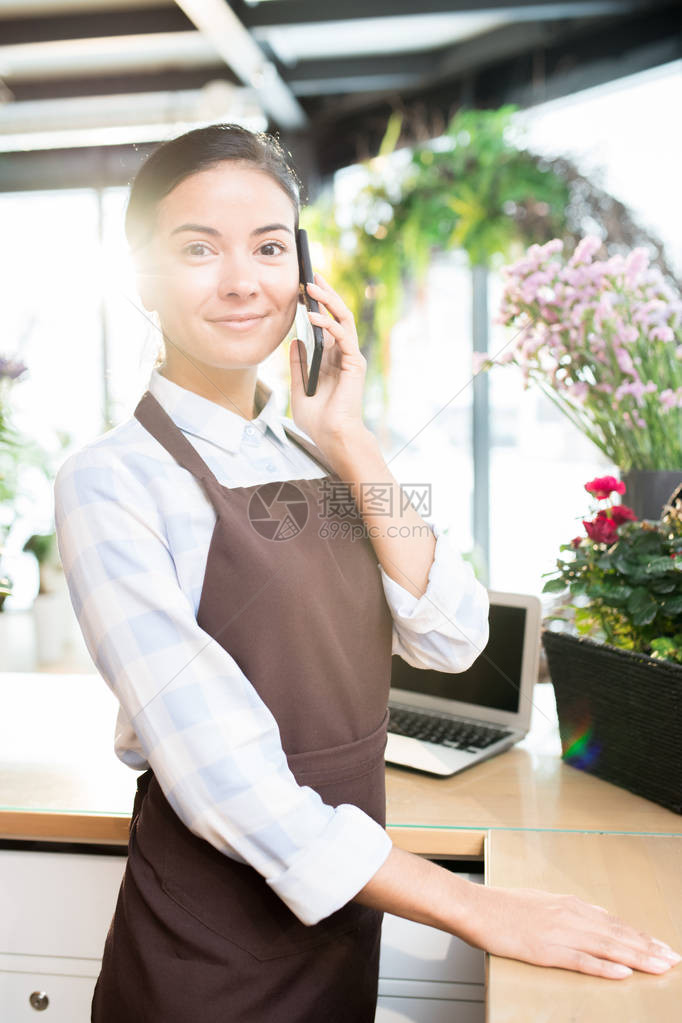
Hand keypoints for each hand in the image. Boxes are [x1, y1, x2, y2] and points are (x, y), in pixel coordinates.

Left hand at [289, 272, 369, 457]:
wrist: (331, 436)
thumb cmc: (317, 418)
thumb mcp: (298, 386)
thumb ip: (298, 364)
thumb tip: (294, 341)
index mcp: (331, 357)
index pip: (326, 322)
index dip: (316, 303)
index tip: (301, 288)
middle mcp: (343, 354)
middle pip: (337, 314)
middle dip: (324, 292)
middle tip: (310, 273)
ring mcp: (350, 357)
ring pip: (343, 319)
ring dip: (328, 299)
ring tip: (311, 284)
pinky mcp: (354, 363)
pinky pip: (342, 336)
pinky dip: (328, 323)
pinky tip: (312, 315)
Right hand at [465, 883, 680, 978]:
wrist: (476, 907)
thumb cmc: (504, 906)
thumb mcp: (543, 901)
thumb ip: (571, 910)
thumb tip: (597, 915)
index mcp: (569, 905)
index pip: (614, 923)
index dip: (640, 936)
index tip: (662, 946)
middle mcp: (570, 916)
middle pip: (617, 935)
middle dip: (648, 948)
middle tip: (673, 958)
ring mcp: (559, 932)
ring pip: (607, 946)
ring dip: (636, 957)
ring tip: (660, 966)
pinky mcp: (546, 950)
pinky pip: (581, 960)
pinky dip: (604, 967)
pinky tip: (622, 973)